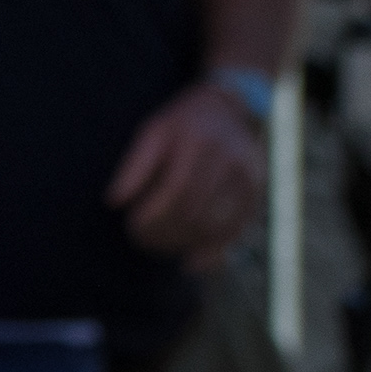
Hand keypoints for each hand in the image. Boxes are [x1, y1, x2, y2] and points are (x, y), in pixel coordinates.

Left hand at [106, 78, 265, 266]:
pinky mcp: (257, 188)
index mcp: (199, 141)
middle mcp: (228, 157)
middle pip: (194, 210)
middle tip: (141, 242)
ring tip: (160, 248)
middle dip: (164, 233)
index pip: (175, 189)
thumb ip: (134, 165)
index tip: (133, 227)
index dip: (153, 215)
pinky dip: (214, 249)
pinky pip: (236, 226)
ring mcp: (247, 174)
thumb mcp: (153, 132)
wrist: (230, 107)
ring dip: (184, 244)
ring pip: (215, 223)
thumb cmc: (182, 124)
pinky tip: (192, 264)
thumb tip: (114, 202)